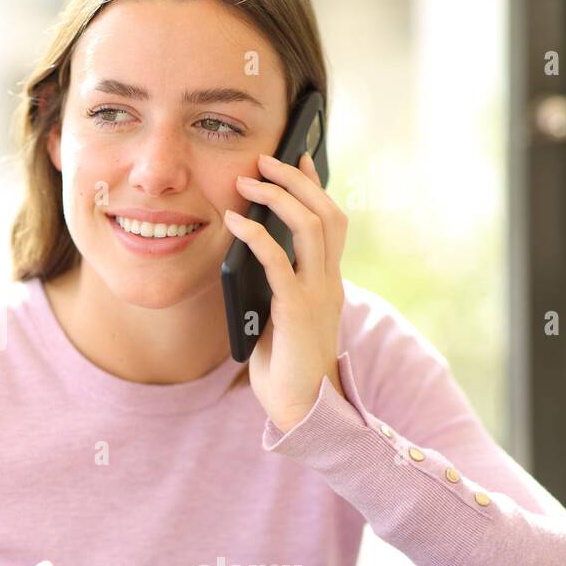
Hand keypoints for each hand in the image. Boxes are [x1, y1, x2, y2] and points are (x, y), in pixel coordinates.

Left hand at [224, 151, 347, 432]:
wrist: (303, 409)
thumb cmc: (285, 366)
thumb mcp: (280, 316)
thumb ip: (273, 286)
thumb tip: (244, 254)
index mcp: (327, 281)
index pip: (331, 221)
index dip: (316, 186)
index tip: (297, 157)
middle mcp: (329, 282)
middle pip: (327, 214)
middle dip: (296, 181)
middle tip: (266, 159)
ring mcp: (317, 295)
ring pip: (311, 228)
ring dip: (279, 198)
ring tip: (248, 181)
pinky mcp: (297, 311)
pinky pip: (279, 262)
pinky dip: (256, 237)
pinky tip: (234, 223)